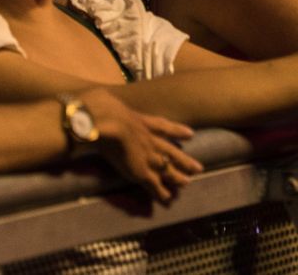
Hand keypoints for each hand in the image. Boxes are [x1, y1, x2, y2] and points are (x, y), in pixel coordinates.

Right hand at [77, 88, 202, 203]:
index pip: (164, 127)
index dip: (178, 131)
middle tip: (198, 168)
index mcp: (144, 123)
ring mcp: (149, 156)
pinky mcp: (141, 172)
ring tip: (187, 184)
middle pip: (172, 152)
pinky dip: (161, 193)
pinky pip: (154, 185)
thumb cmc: (106, 109)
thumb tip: (99, 97)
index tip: (191, 134)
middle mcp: (151, 140)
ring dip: (177, 177)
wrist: (109, 122)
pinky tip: (167, 199)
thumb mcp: (112, 103)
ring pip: (167, 170)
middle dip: (184, 160)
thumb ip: (110, 104)